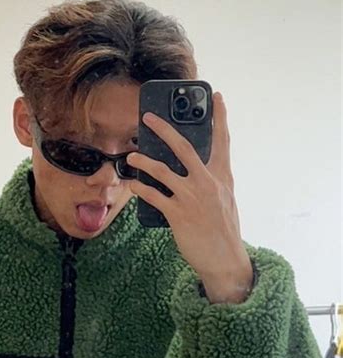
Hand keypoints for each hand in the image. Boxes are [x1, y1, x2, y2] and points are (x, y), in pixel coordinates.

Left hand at [127, 92, 252, 302]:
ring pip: (163, 171)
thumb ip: (211, 180)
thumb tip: (192, 167)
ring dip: (143, 161)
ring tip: (131, 155)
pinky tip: (133, 184)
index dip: (220, 118)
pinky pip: (154, 196)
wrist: (225, 260)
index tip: (216, 96)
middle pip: (184, 148)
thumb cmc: (223, 228)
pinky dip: (141, 189)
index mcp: (221, 177)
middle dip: (165, 129)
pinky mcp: (179, 215)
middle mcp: (207, 183)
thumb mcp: (224, 199)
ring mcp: (193, 198)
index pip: (222, 141)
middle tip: (148, 117)